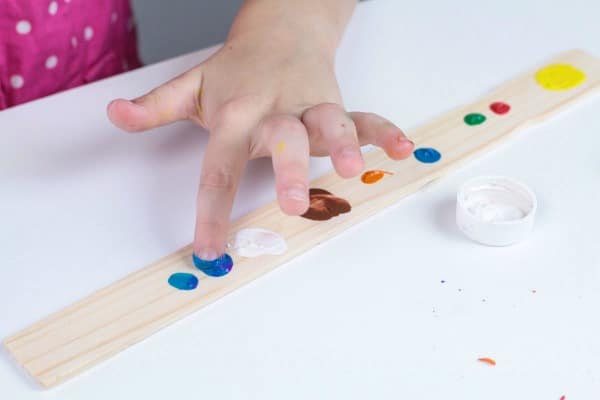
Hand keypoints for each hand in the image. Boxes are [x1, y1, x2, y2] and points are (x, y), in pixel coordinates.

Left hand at [107, 27, 413, 260]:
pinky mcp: (337, 102)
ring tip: (354, 168)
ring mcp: (310, 105)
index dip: (212, 211)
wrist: (280, 29)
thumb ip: (155, 106)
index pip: (219, 166)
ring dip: (344, 144)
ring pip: (330, 121)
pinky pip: (363, 116)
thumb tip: (114, 117)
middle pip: (284, 139)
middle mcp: (276, 110)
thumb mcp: (192, 86)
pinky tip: (402, 150)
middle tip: (294, 204)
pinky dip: (383, 132)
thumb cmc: (236, 70)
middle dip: (291, 170)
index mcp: (236, 113)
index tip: (211, 252)